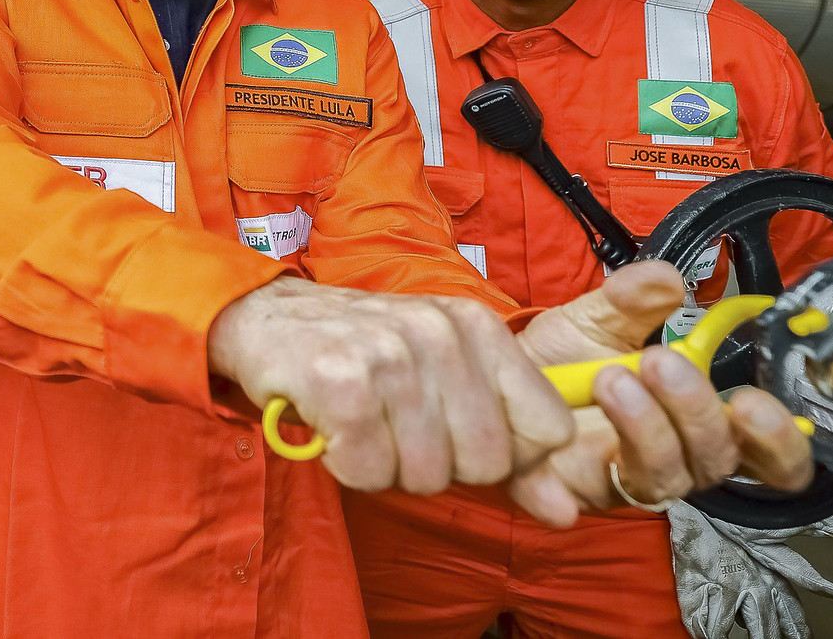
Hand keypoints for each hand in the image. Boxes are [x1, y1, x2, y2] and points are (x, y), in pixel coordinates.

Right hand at [208, 277, 573, 502]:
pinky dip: (348, 465)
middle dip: (440, 465)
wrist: (266, 319)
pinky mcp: (340, 383)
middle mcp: (439, 333)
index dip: (508, 456)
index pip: (547, 428)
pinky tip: (334, 428)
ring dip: (388, 466)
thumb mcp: (445, 384)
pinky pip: (370, 472)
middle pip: (486, 463)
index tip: (460, 436)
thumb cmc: (363, 355)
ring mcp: (390, 355)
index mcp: (476, 327)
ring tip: (365, 424)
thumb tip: (566, 513)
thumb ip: (512, 450)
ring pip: (427, 474)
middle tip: (399, 428)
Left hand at [514, 262, 812, 522]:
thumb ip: (633, 298)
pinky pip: (587, 497)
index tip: (756, 402)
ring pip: (665, 476)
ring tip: (612, 376)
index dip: (778, 440)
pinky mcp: (577, 494)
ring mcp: (630, 481)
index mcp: (703, 419)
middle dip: (698, 411)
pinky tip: (564, 451)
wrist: (499, 378)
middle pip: (719, 459)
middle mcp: (681, 458)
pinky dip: (575, 479)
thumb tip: (669, 279)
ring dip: (646, 425)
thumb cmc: (569, 356)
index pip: (770, 454)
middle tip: (663, 362)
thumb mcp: (598, 317)